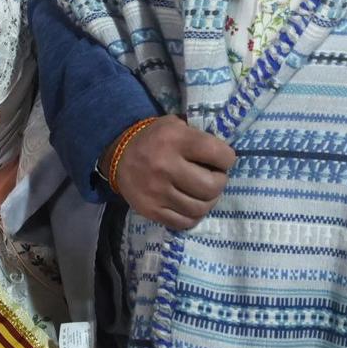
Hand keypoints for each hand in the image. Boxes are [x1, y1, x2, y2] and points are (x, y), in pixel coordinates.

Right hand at [104, 116, 235, 229]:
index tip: (222, 160)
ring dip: (208, 201)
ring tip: (203, 192)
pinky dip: (193, 215)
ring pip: (200, 208)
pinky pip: (184, 222)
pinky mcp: (150, 210)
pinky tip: (191, 205)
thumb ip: (199, 136)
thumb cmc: (155, 138)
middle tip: (214, 178)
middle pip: (212, 186)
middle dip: (219, 182)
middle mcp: (165, 166)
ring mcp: (157, 191)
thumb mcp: (175, 125)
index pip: (218, 154)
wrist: (119, 156)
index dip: (227, 158)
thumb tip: (226, 154)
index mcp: (175, 139)